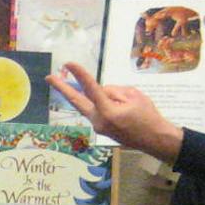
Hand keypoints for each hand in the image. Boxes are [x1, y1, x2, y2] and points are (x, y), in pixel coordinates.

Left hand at [48, 64, 185, 162]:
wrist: (155, 140)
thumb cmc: (148, 116)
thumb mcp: (134, 96)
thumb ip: (114, 91)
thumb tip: (101, 92)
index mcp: (108, 112)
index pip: (91, 88)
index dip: (79, 74)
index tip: (69, 64)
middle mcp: (99, 121)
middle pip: (77, 101)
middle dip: (62, 88)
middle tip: (49, 77)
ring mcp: (98, 127)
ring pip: (93, 104)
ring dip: (103, 98)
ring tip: (127, 106)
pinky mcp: (101, 130)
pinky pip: (99, 111)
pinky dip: (106, 105)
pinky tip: (122, 110)